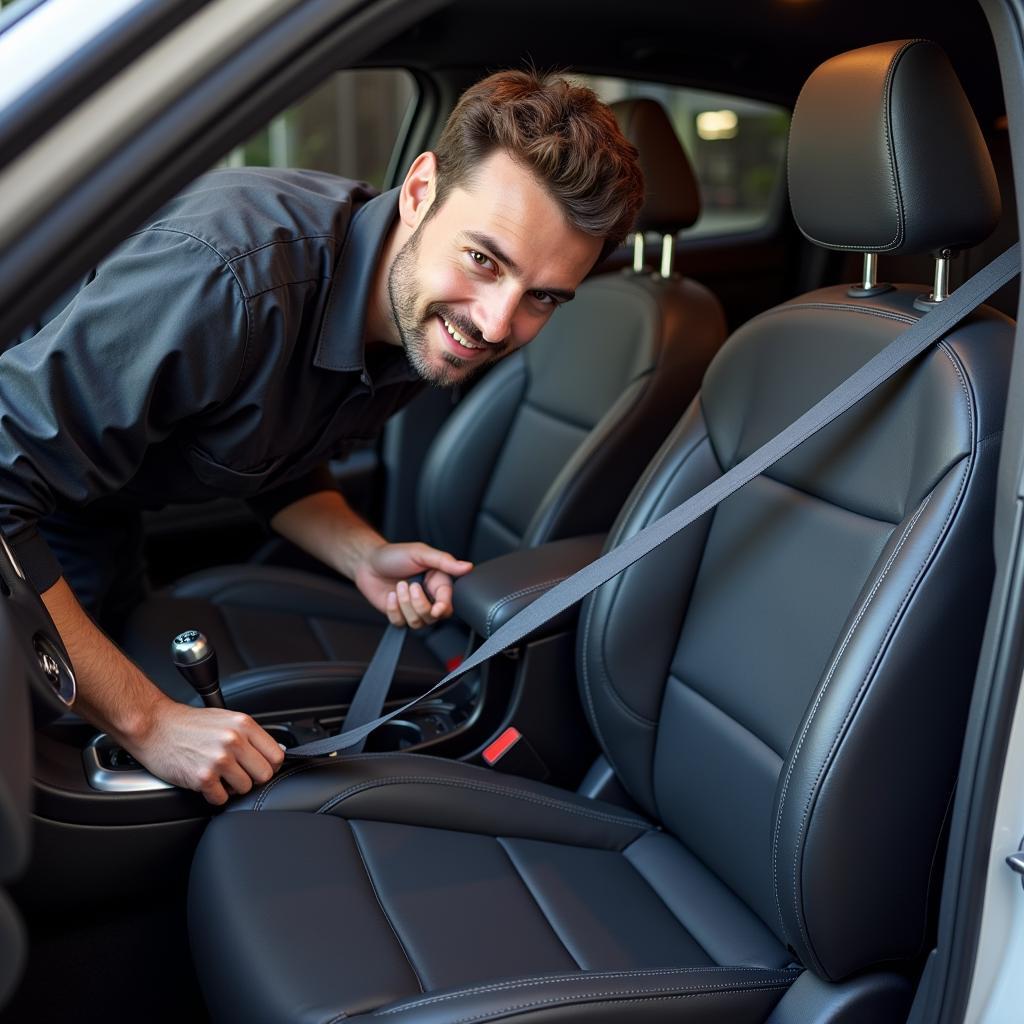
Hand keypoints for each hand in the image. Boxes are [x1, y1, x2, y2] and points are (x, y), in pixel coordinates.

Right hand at [125, 701, 285, 805]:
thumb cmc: (187, 724)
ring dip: (232, 787)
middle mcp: (234, 740)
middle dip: (252, 778)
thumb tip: (270, 753)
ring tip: (218, 776)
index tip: (260, 768)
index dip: (270, 765)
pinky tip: (206, 783)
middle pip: (265, 775)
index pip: (276, 755)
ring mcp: (219, 759)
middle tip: (237, 774)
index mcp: (243, 725)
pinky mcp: (203, 777)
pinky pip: (222, 799)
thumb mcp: (225, 719)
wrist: (154, 726)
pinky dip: (214, 796)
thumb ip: (248, 735)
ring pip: (245, 788)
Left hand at [354, 542, 472, 627]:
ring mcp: (414, 608)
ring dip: (405, 604)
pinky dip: (393, 609)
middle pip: (434, 617)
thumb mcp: (420, 553)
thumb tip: (467, 566)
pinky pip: (400, 623)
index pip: (448, 602)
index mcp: (438, 582)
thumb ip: (444, 561)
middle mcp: (429, 597)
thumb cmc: (394, 555)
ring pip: (417, 622)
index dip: (443, 606)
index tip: (436, 607)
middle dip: (420, 605)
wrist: (367, 563)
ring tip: (398, 586)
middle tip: (410, 586)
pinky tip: (390, 595)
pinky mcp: (399, 615)